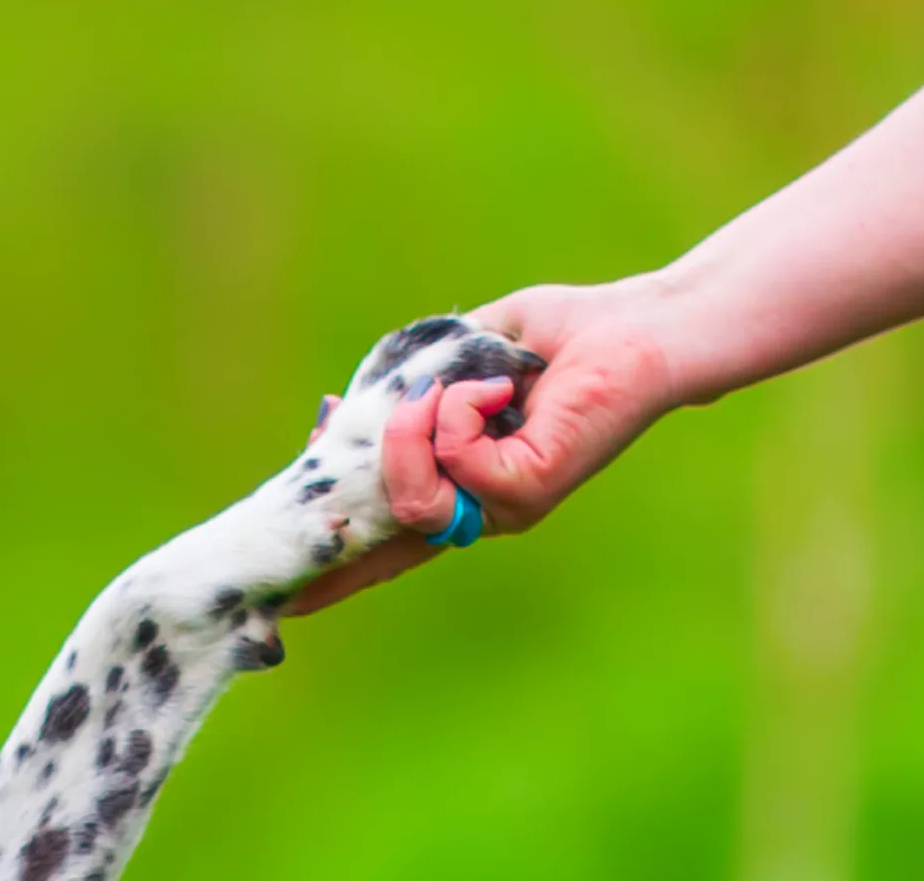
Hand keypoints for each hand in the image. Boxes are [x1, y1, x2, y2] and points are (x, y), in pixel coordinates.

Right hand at [289, 277, 684, 613]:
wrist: (635, 330)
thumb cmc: (555, 336)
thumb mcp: (455, 359)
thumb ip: (405, 390)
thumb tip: (342, 413)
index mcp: (460, 487)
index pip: (384, 541)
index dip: (334, 568)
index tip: (288, 593)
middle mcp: (478, 510)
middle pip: (378, 533)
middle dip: (343, 477)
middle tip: (333, 418)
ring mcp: (503, 508)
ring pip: (412, 500)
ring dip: (406, 433)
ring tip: (440, 388)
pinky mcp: (529, 490)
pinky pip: (455, 462)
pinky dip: (455, 412)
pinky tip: (494, 385)